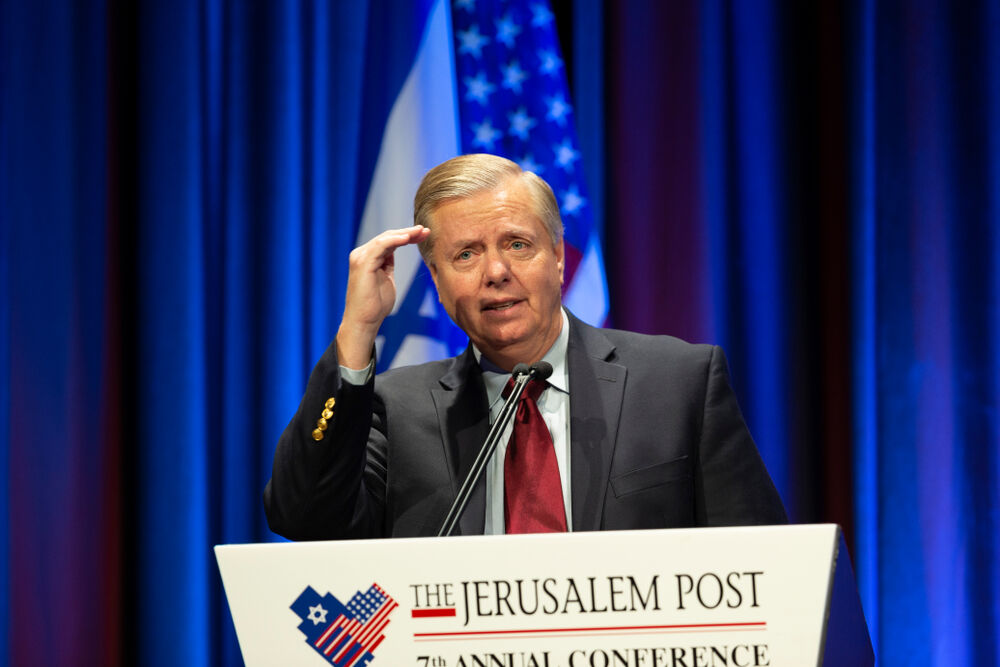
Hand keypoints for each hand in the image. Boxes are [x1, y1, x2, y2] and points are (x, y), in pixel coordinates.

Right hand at [336, 225, 430, 368]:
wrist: (364, 321)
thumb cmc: (376, 305)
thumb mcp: (386, 280)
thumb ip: (387, 266)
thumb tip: (392, 255)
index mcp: (368, 258)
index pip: (389, 241)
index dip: (406, 236)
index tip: (423, 235)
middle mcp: (362, 254)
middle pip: (388, 237)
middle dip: (408, 233)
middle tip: (426, 230)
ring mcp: (361, 257)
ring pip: (385, 238)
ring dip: (405, 234)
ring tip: (421, 232)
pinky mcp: (363, 263)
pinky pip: (381, 246)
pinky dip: (395, 240)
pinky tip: (408, 237)